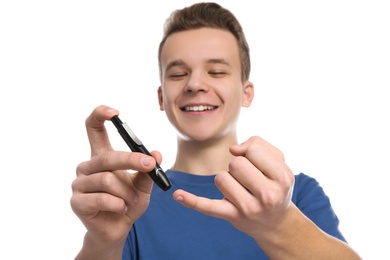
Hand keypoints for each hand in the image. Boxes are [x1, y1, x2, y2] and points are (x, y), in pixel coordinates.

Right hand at [70, 105, 158, 253]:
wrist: (118, 229)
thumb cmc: (130, 201)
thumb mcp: (143, 185)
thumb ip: (148, 170)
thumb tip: (156, 154)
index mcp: (102, 157)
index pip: (93, 128)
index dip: (100, 115)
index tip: (115, 112)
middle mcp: (88, 166)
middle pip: (107, 156)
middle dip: (132, 160)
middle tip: (150, 165)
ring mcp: (79, 184)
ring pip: (107, 180)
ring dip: (127, 192)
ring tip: (134, 200)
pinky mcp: (77, 202)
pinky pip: (101, 198)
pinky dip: (118, 204)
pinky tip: (123, 208)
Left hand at [173, 136, 294, 239]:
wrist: (276, 222)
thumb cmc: (275, 185)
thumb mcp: (279, 162)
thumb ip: (259, 144)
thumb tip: (233, 150)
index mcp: (282, 177)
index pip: (253, 150)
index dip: (251, 152)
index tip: (257, 163)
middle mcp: (267, 195)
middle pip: (235, 163)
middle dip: (239, 166)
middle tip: (250, 179)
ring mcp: (248, 208)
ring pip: (221, 178)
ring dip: (228, 179)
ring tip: (242, 189)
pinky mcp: (231, 216)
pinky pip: (207, 206)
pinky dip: (192, 201)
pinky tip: (178, 195)